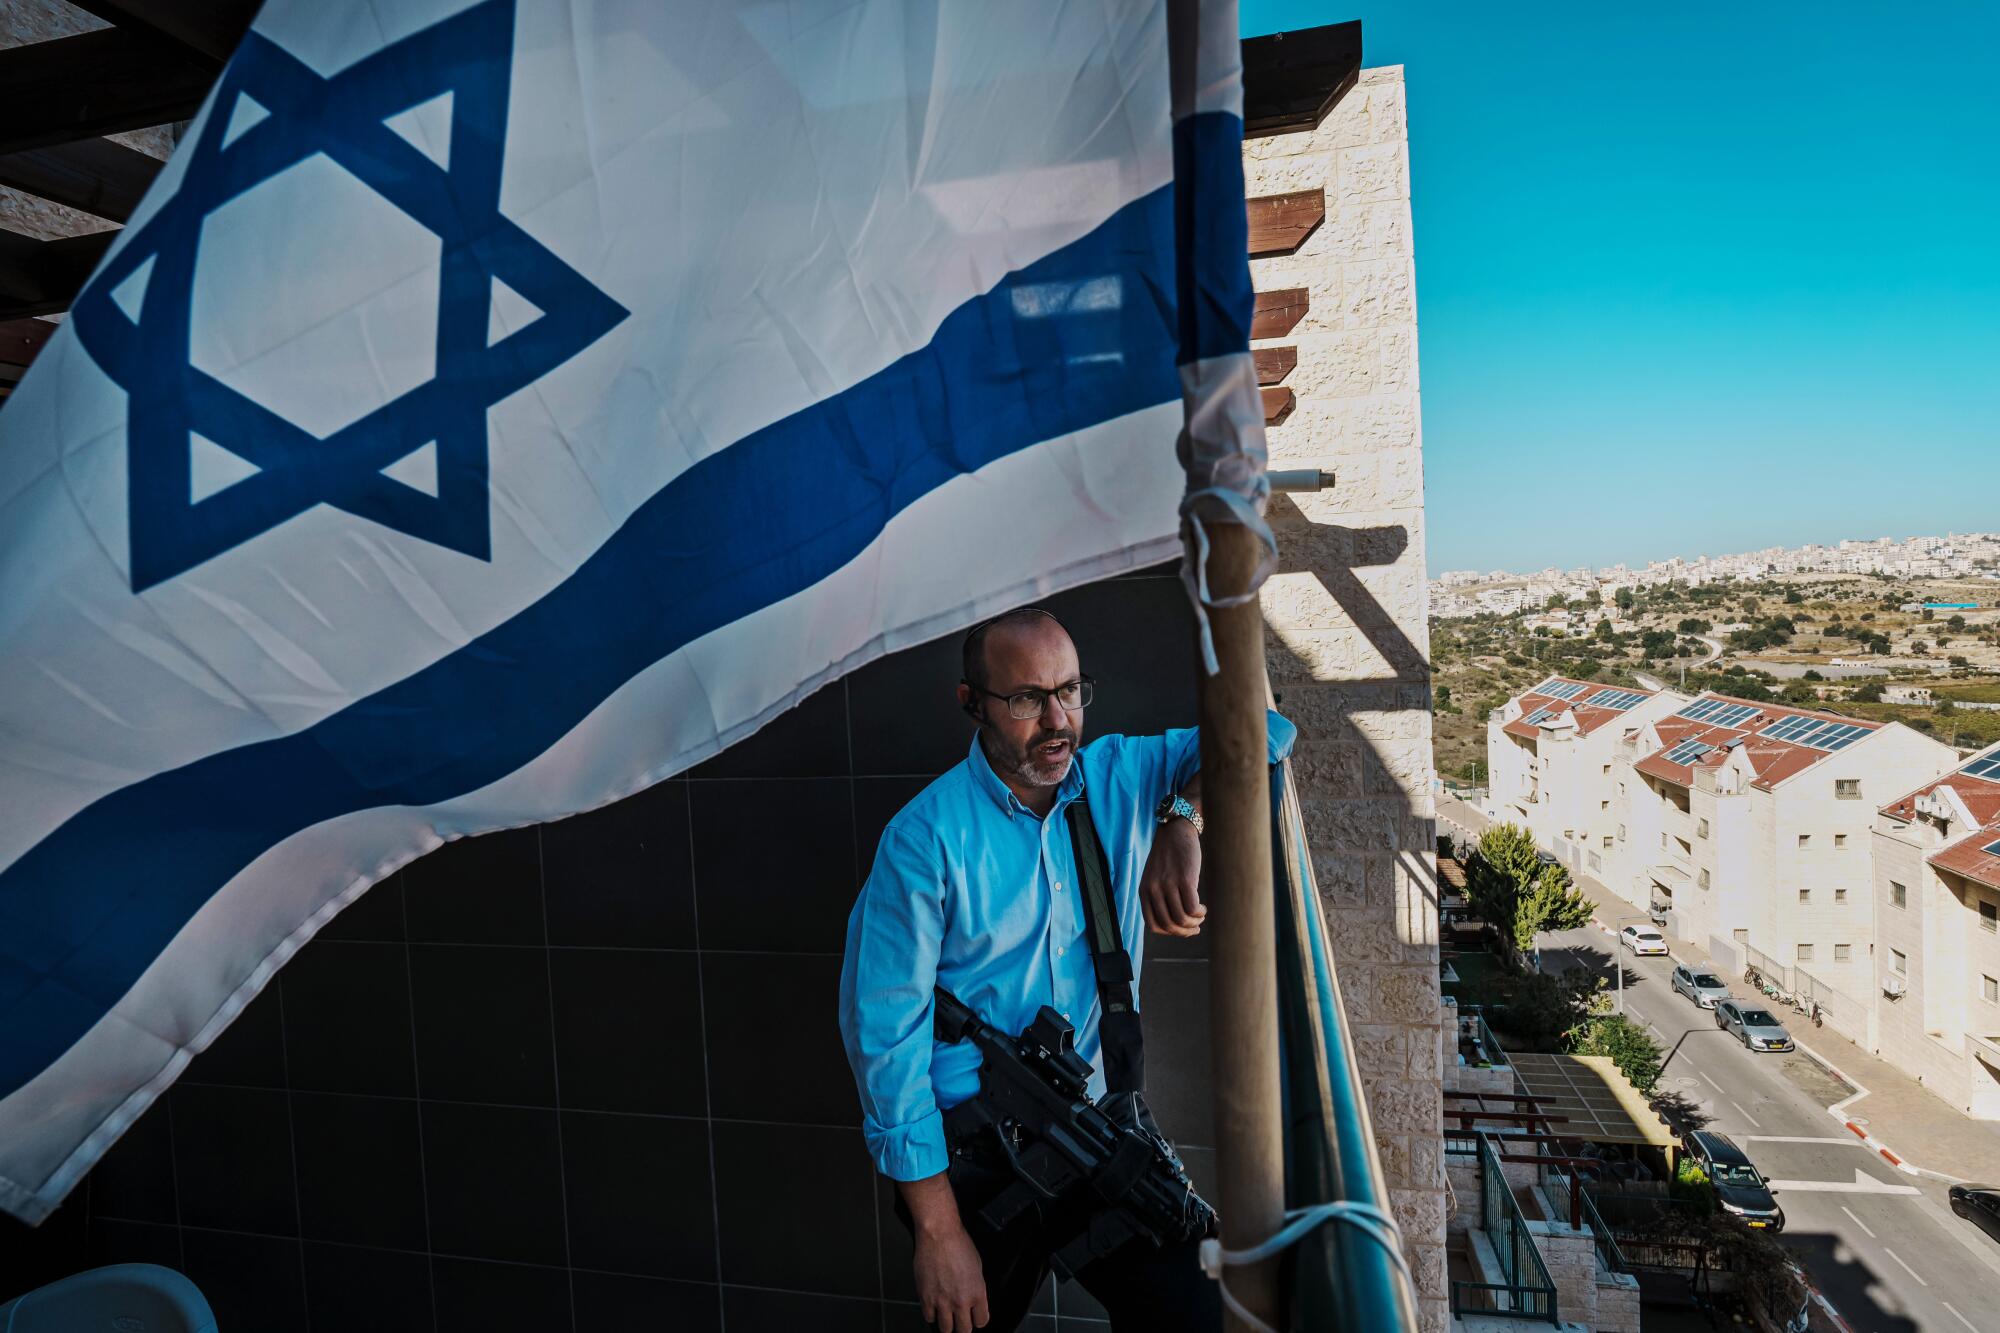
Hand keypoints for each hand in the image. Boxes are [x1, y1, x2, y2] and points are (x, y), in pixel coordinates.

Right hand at [913, 1219, 988, 1331]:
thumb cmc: (958, 1244)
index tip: (975, 1317)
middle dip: (963, 1326)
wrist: (938, 1235)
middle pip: (964, 1330)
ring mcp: (942, 1302)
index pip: (981, 1321)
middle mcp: (961, 1301)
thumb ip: (976, 1287)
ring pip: (946, 1329)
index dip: (978, 1319)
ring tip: (947, 1317)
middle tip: (960, 1321)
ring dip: (947, 1325)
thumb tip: (974, 1299)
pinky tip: (934, 1307)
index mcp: (977, 1293)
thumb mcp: (977, 1266)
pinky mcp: (925, 1298)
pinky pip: (929, 1317)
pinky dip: (932, 1314)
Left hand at [1140, 816, 1204, 935]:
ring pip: (1181, 919)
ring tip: (1200, 916)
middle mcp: (1153, 890)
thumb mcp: (1154, 877)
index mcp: (1144, 891)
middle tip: (1195, 927)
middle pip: (1169, 925)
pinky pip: (1192, 908)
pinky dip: (1199, 913)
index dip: (1170, 932)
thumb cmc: (1168, 856)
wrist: (1176, 831)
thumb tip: (1174, 923)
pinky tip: (1202, 908)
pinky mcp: (1185, 879)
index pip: (1153, 925)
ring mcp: (1168, 885)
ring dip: (1194, 923)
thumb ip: (1158, 897)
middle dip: (1184, 931)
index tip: (1181, 929)